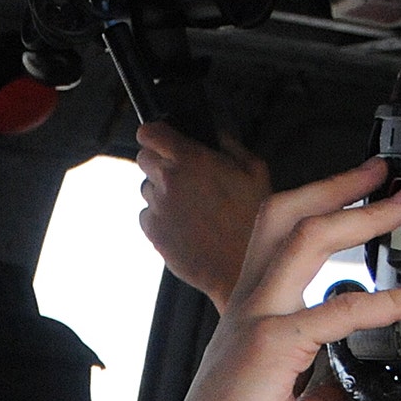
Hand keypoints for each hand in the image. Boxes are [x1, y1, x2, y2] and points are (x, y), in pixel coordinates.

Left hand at [136, 122, 273, 310]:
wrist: (246, 268)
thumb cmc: (256, 220)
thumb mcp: (255, 171)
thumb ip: (230, 144)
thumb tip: (214, 134)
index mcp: (191, 159)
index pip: (149, 132)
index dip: (155, 135)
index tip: (162, 140)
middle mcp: (168, 180)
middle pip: (143, 158)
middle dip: (159, 163)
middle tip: (184, 178)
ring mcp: (158, 208)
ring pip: (146, 189)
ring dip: (161, 193)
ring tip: (191, 208)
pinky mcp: (153, 233)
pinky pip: (147, 217)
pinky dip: (160, 219)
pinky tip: (186, 227)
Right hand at [139, 158, 400, 400]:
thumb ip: (325, 394)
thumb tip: (356, 383)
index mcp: (255, 316)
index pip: (284, 241)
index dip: (322, 211)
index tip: (361, 198)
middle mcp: (252, 305)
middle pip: (288, 216)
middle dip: (338, 187)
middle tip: (384, 176)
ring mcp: (259, 319)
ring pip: (307, 238)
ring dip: (362, 214)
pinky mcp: (272, 345)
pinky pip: (338, 311)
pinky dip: (386, 300)